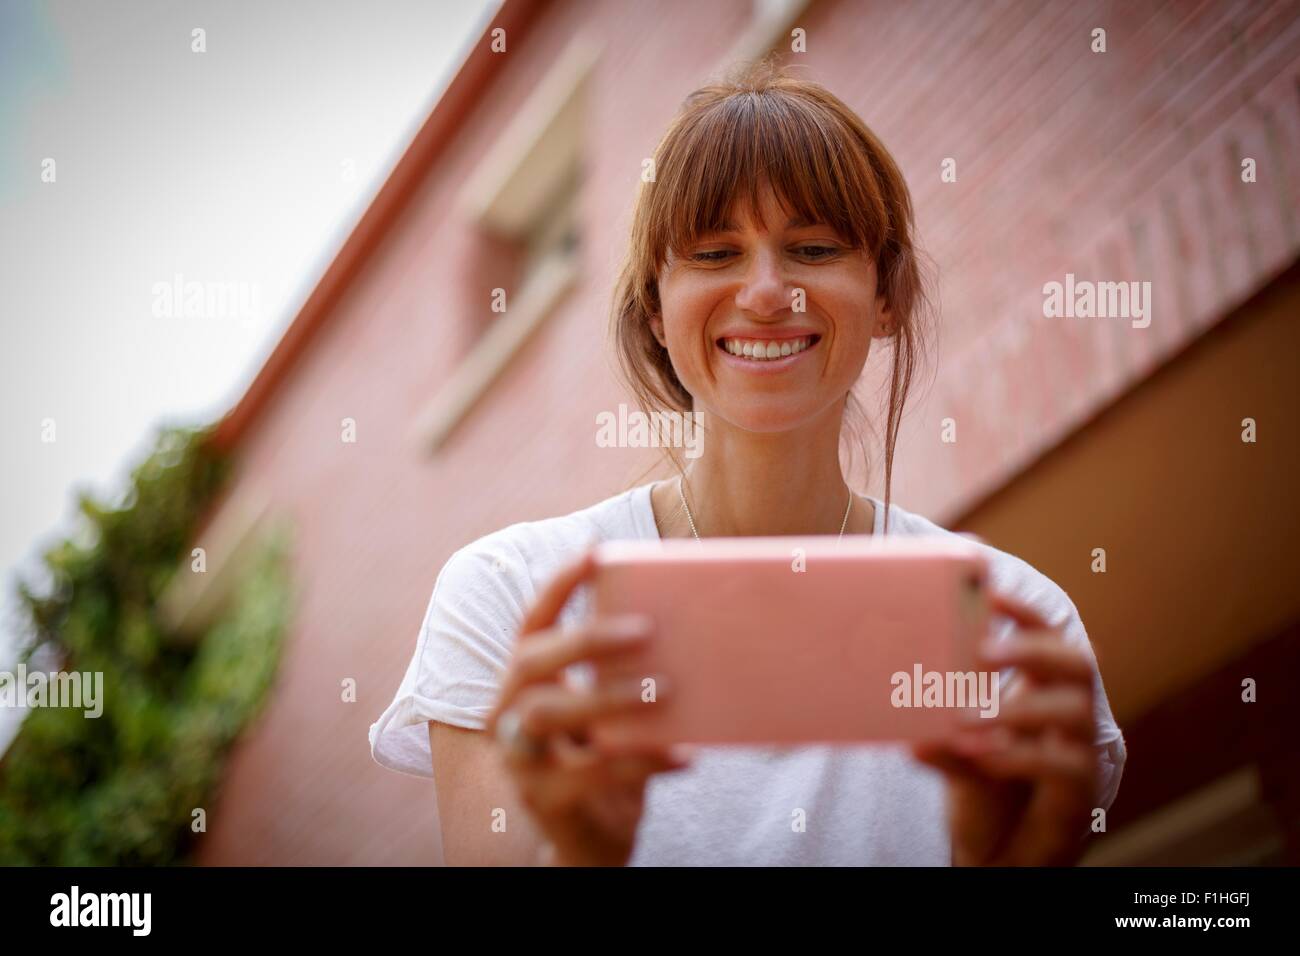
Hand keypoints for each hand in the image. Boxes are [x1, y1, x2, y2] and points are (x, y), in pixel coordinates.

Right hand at [485, 550, 690, 866]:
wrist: (591, 848)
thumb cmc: (608, 768)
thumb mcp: (614, 718)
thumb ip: (629, 681)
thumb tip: (694, 632)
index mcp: (527, 684)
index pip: (534, 624)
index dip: (560, 586)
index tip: (596, 551)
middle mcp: (508, 715)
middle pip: (531, 662)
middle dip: (584, 638)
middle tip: (646, 629)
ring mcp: (519, 759)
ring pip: (546, 714)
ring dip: (606, 695)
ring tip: (665, 689)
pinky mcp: (542, 800)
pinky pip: (588, 773)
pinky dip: (640, 760)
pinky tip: (685, 754)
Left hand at [912, 591, 1100, 865]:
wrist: (1004, 853)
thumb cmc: (985, 784)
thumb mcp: (954, 745)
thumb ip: (935, 723)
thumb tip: (899, 709)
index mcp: (1040, 689)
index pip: (1048, 636)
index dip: (1026, 613)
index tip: (992, 594)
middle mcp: (1068, 714)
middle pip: (1077, 662)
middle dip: (1031, 648)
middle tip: (983, 652)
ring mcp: (1080, 751)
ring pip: (1075, 710)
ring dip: (1016, 706)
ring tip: (966, 717)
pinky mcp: (1080, 794)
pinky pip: (1065, 765)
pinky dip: (1020, 756)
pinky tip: (983, 756)